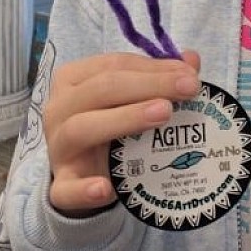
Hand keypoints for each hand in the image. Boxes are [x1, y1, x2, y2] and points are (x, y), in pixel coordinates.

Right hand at [43, 51, 200, 215]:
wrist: (82, 171)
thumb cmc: (109, 121)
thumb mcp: (130, 96)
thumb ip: (158, 78)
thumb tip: (192, 60)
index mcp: (74, 78)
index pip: (114, 65)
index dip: (154, 68)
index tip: (191, 74)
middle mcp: (59, 108)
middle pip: (101, 89)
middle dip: (148, 85)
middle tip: (188, 88)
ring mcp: (58, 147)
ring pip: (82, 128)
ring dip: (125, 119)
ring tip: (164, 114)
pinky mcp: (61, 185)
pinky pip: (66, 189)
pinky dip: (84, 190)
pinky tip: (105, 188)